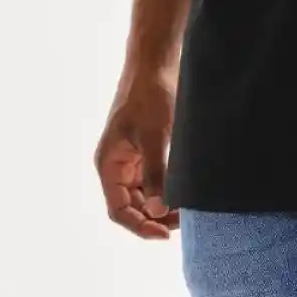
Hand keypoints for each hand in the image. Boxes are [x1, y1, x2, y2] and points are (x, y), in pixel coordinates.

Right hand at [94, 67, 179, 239]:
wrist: (156, 63)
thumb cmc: (150, 96)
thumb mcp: (155, 137)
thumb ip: (156, 174)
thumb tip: (159, 211)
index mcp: (109, 164)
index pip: (119, 209)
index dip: (140, 226)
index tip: (165, 233)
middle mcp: (117, 165)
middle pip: (132, 205)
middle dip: (155, 217)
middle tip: (183, 222)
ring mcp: (131, 158)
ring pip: (144, 194)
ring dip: (162, 205)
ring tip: (187, 210)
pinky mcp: (146, 149)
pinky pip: (153, 179)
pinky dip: (167, 188)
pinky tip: (184, 192)